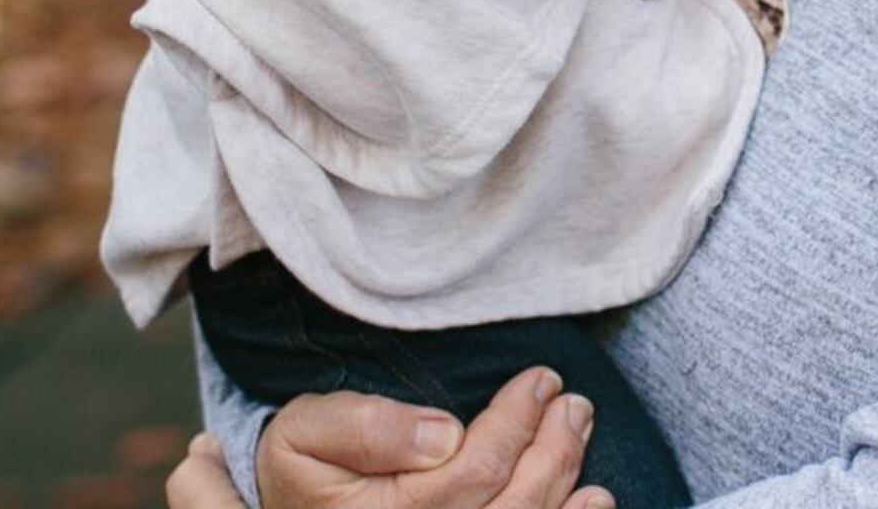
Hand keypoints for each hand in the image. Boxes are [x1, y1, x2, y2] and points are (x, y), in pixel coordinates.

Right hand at [184, 368, 608, 508]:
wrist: (285, 506)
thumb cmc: (300, 465)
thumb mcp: (305, 430)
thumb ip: (365, 427)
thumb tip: (443, 433)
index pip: (471, 473)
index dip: (514, 424)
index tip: (538, 380)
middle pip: (511, 506)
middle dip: (553, 449)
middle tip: (573, 403)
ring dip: (565, 481)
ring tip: (580, 431)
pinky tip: (592, 500)